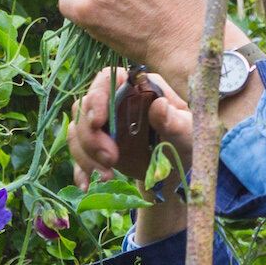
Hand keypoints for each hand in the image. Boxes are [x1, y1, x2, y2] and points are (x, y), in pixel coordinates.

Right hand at [68, 66, 196, 246]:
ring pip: (78, 131)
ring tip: (106, 176)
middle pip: (85, 107)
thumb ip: (174, 120)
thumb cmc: (186, 140)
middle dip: (91, 135)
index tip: (98, 122)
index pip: (107, 80)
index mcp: (137, 88)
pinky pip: (78, 154)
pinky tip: (89, 184)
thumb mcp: (187, 132)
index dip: (97, 97)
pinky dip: (81, 170)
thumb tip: (160, 106)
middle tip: (110, 159)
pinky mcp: (97, 147)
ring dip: (86, 155)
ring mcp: (104, 124)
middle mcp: (115, 101)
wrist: (176, 168)